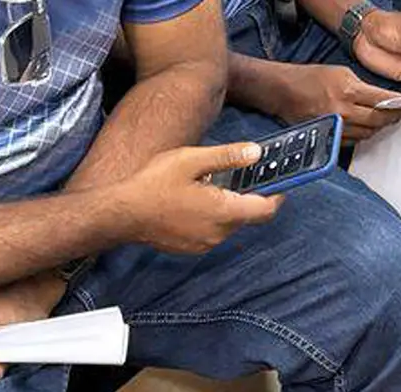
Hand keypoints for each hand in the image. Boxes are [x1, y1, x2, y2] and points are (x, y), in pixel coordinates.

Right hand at [116, 144, 283, 254]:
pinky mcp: (190, 248)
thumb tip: (257, 153)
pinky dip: (212, 216)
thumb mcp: (192, 160)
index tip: (280, 181)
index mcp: (223, 212)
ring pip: (229, 223)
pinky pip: (212, 231)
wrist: (120, 214)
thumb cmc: (153, 184)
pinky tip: (194, 199)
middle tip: (238, 173)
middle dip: (247, 195)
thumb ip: (228, 156)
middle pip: (247, 215)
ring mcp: (203, 244)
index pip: (265, 209)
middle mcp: (218, 233)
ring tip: (208, 183)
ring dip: (228, 205)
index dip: (277, 195)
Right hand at [275, 63, 400, 140]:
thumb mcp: (341, 72)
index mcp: (349, 90)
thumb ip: (362, 86)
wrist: (284, 91)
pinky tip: (364, 129)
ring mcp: (335, 126)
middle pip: (377, 120)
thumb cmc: (311, 78)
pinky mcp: (328, 136)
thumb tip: (381, 98)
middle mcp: (343, 110)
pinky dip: (360, 135)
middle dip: (390, 118)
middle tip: (397, 115)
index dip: (397, 104)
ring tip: (382, 122)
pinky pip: (352, 141)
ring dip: (376, 128)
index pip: (382, 100)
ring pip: (366, 133)